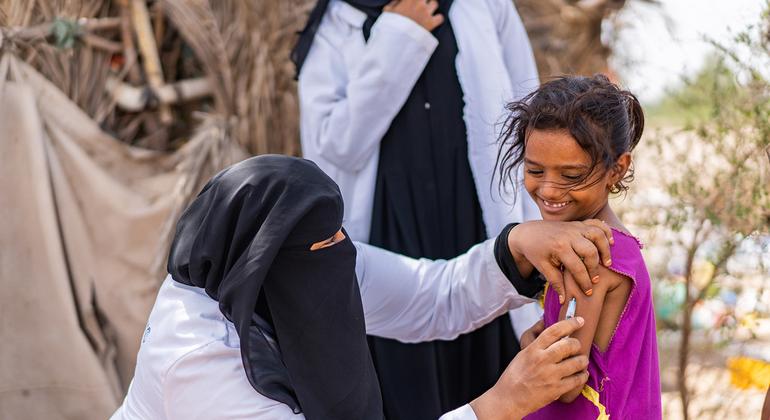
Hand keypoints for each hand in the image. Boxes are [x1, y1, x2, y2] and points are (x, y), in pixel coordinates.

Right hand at [384, 0, 443, 31]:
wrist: (396, 40)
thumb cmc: (390, 26)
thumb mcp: (387, 11)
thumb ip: (395, 2)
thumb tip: (399, 1)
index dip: (413, 0)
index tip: (410, 3)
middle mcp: (419, 3)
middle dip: (423, 1)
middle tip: (419, 5)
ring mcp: (426, 13)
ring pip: (434, 3)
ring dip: (431, 6)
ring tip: (425, 12)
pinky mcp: (431, 23)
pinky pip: (440, 18)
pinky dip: (437, 19)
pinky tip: (433, 21)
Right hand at [470, 318, 588, 418]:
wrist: (509, 398)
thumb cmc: (514, 376)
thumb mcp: (522, 354)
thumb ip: (537, 342)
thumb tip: (546, 324)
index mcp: (533, 349)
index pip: (554, 331)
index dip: (569, 323)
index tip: (579, 320)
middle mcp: (542, 360)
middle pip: (568, 345)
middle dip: (577, 344)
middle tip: (577, 346)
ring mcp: (550, 375)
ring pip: (576, 362)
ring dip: (582, 360)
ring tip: (582, 361)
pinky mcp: (556, 389)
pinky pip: (577, 380)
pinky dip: (582, 376)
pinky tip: (582, 374)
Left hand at [507, 220, 613, 303]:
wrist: (529, 233)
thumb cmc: (536, 252)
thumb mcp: (543, 267)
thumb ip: (555, 282)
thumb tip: (565, 300)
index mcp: (559, 248)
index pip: (577, 267)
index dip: (584, 281)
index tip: (588, 292)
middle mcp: (569, 236)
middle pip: (590, 251)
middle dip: (595, 267)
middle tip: (595, 279)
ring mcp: (575, 227)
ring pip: (597, 235)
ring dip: (605, 249)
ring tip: (607, 263)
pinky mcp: (578, 224)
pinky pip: (596, 224)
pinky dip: (606, 231)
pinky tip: (611, 242)